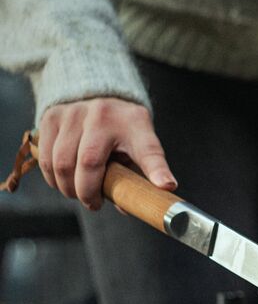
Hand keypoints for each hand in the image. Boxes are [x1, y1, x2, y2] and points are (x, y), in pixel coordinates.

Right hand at [38, 97, 176, 210]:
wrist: (97, 95)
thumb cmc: (122, 130)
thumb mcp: (138, 146)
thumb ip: (137, 176)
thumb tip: (129, 207)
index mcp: (136, 124)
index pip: (149, 149)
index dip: (157, 170)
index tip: (166, 186)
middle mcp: (105, 115)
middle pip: (89, 163)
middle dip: (87, 192)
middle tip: (93, 203)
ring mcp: (76, 113)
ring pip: (61, 163)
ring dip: (67, 188)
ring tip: (77, 192)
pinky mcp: (52, 117)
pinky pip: (45, 158)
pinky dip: (52, 178)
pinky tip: (64, 179)